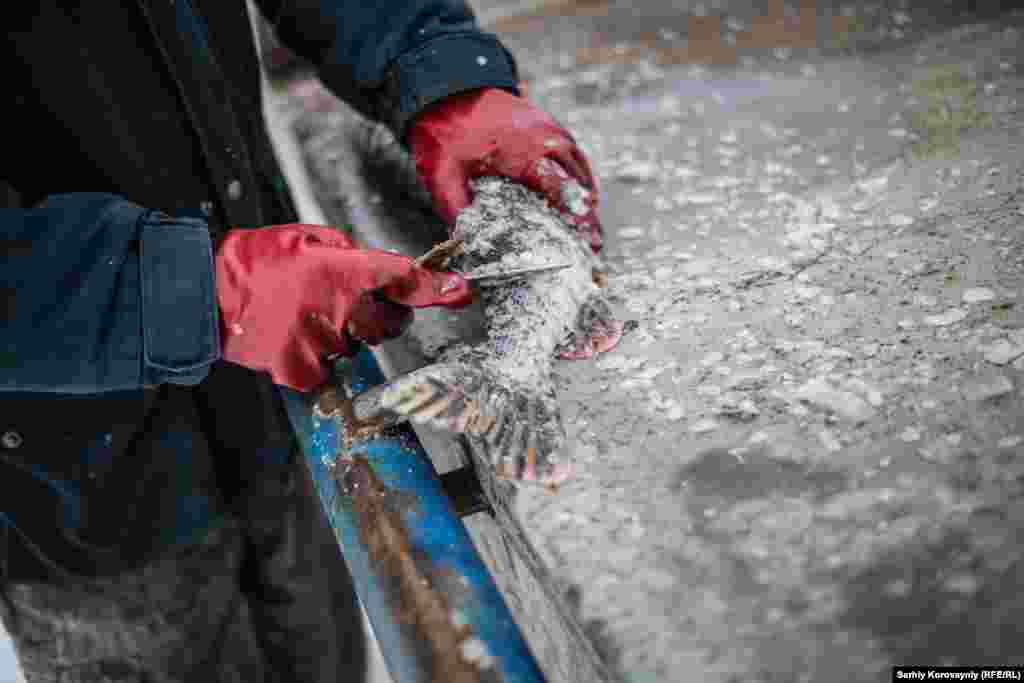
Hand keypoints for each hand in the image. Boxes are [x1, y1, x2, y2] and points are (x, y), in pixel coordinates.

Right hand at [215, 224, 471, 391]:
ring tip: (306, 313)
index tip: (460, 291)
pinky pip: (328, 367)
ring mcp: (324, 346)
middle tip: (352, 300)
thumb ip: (355, 257)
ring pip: (358, 345)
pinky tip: (293, 334)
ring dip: (344, 332)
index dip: (436, 287)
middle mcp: (342, 312)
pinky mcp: (304, 372)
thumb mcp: (312, 239)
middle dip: (384, 314)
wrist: (208, 296)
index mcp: (346, 273)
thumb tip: (388, 275)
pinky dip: (316, 355)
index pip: (404, 280)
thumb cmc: (262, 260)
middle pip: (391, 324)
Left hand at [409, 87, 603, 251]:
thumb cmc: (446, 135)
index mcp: (522, 155)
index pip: (560, 190)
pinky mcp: (549, 124)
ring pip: (580, 167)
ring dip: (586, 195)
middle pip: (578, 182)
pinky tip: (580, 195)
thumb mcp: (442, 175)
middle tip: (594, 243)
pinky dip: (580, 175)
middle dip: (587, 214)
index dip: (575, 218)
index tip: (587, 241)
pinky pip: (574, 152)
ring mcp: (550, 129)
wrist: (450, 90)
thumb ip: (456, 208)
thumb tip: (469, 243)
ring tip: (589, 225)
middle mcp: (544, 140)